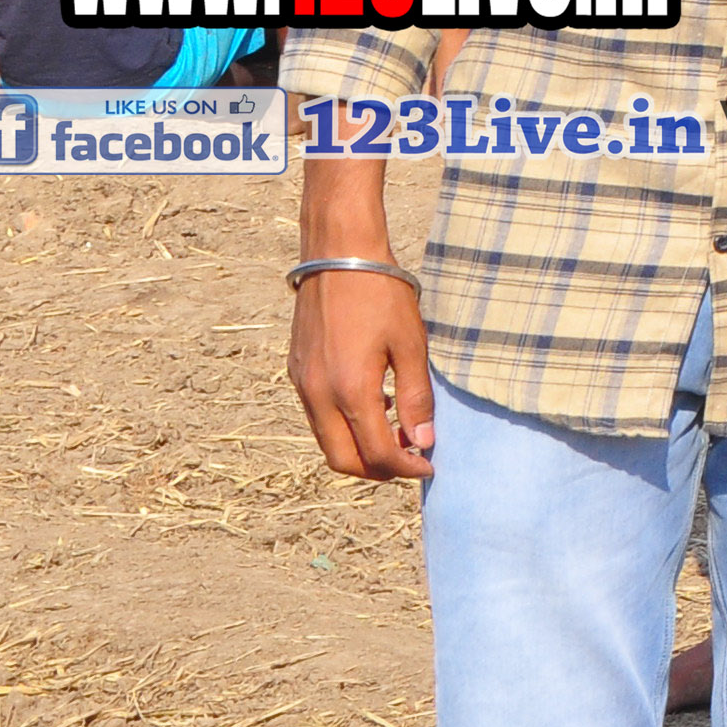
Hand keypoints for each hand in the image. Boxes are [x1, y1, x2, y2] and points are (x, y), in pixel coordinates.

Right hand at [289, 270, 436, 479]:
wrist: (339, 256)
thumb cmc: (382, 295)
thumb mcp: (411, 345)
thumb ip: (416, 397)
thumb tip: (422, 441)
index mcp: (349, 391)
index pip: (376, 453)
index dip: (406, 467)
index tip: (429, 465)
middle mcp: (318, 395)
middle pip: (343, 460)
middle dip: (378, 470)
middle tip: (411, 459)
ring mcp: (302, 385)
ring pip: (327, 442)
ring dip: (360, 450)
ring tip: (397, 433)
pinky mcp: (297, 373)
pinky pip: (318, 418)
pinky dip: (344, 427)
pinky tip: (375, 406)